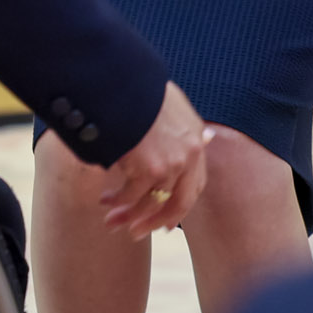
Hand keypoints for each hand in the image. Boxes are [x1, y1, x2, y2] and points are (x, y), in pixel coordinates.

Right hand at [99, 82, 212, 237]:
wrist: (125, 80)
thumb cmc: (142, 90)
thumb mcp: (176, 105)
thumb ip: (189, 128)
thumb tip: (206, 138)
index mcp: (196, 141)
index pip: (196, 185)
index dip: (181, 206)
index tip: (167, 221)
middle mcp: (189, 156)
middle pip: (179, 204)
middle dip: (156, 222)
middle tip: (138, 232)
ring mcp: (171, 164)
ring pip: (151, 203)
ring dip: (129, 216)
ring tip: (111, 221)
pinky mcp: (149, 169)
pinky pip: (132, 195)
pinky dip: (117, 202)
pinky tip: (105, 201)